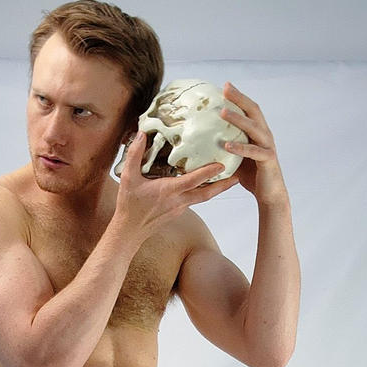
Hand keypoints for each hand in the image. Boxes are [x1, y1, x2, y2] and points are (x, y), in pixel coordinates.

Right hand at [114, 129, 240, 238]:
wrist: (128, 232)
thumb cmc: (128, 206)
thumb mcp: (127, 179)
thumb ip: (134, 156)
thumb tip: (141, 134)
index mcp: (168, 191)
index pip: (193, 180)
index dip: (208, 172)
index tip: (223, 164)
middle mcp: (178, 201)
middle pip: (207, 193)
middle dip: (224, 185)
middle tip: (239, 175)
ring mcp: (179, 208)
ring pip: (204, 197)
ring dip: (217, 189)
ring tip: (230, 178)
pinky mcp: (178, 212)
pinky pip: (195, 200)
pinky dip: (204, 192)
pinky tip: (207, 185)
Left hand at [219, 83, 288, 205]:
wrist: (269, 193)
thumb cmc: (250, 175)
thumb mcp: (235, 157)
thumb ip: (225, 146)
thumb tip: (201, 142)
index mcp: (258, 132)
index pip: (248, 110)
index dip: (238, 97)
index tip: (224, 86)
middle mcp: (264, 135)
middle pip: (253, 111)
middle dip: (239, 99)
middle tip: (226, 89)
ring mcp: (267, 146)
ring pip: (253, 128)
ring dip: (238, 119)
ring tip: (222, 112)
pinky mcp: (267, 160)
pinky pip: (253, 152)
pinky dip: (240, 148)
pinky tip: (227, 145)